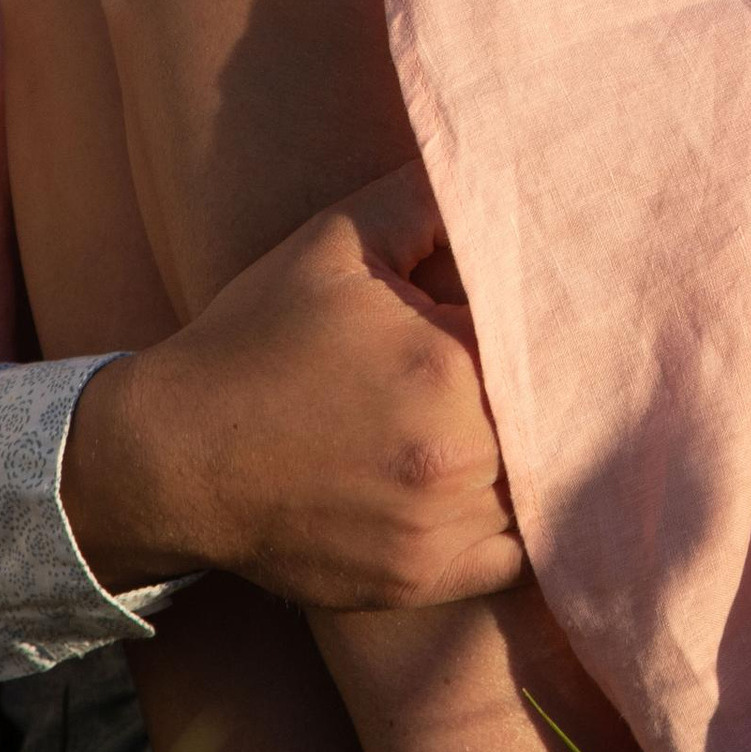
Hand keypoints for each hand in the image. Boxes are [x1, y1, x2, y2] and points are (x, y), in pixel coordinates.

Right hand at [60, 163, 525, 611]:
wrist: (170, 458)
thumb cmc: (255, 340)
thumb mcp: (335, 244)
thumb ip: (425, 201)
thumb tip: (503, 172)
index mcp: (449, 364)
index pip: (551, 337)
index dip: (557, 324)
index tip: (568, 316)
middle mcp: (456, 455)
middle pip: (555, 415)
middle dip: (554, 389)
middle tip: (580, 377)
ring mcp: (440, 528)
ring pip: (543, 486)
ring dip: (542, 455)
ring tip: (547, 423)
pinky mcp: (424, 580)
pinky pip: (519, 558)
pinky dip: (526, 527)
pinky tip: (516, 490)